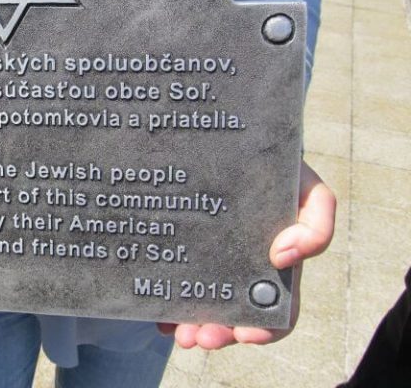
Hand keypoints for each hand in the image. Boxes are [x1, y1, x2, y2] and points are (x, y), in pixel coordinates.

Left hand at [158, 160, 335, 348]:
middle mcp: (242, 268)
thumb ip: (316, 226)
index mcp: (276, 265)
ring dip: (190, 326)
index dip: (264, 330)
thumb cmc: (276, 167)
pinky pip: (172, 282)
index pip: (277, 311)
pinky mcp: (181, 248)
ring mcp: (209, 259)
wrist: (235, 139)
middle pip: (232, 316)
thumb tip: (282, 258)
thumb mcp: (310, 190)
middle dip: (216, 333)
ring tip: (179, 332)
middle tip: (197, 337)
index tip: (244, 333)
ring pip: (199, 305)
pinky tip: (158, 311)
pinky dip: (167, 303)